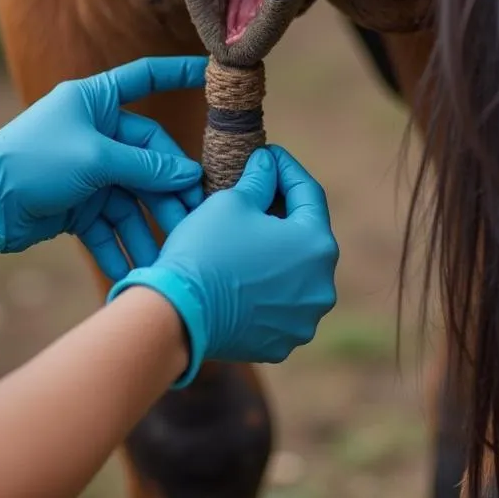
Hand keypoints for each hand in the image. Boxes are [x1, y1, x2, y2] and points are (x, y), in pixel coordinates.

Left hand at [0, 56, 207, 274]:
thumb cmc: (35, 162)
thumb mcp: (96, 159)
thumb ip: (146, 166)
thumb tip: (190, 174)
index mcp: (95, 102)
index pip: (146, 78)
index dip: (179, 73)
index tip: (212, 73)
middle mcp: (95, 132)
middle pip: (148, 155)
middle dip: (169, 189)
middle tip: (194, 215)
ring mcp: (88, 169)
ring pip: (132, 197)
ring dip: (148, 225)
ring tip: (169, 253)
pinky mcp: (78, 204)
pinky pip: (109, 224)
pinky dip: (120, 245)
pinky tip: (137, 269)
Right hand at [107, 145, 338, 384]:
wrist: (177, 315)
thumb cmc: (207, 250)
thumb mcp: (232, 201)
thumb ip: (259, 179)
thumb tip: (267, 165)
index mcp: (317, 245)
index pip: (308, 193)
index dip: (286, 168)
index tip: (269, 155)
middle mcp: (322, 285)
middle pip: (306, 236)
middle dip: (284, 211)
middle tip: (259, 191)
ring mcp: (303, 319)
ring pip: (295, 274)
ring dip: (276, 252)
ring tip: (248, 235)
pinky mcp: (281, 342)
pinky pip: (279, 304)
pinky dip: (266, 287)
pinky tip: (242, 273)